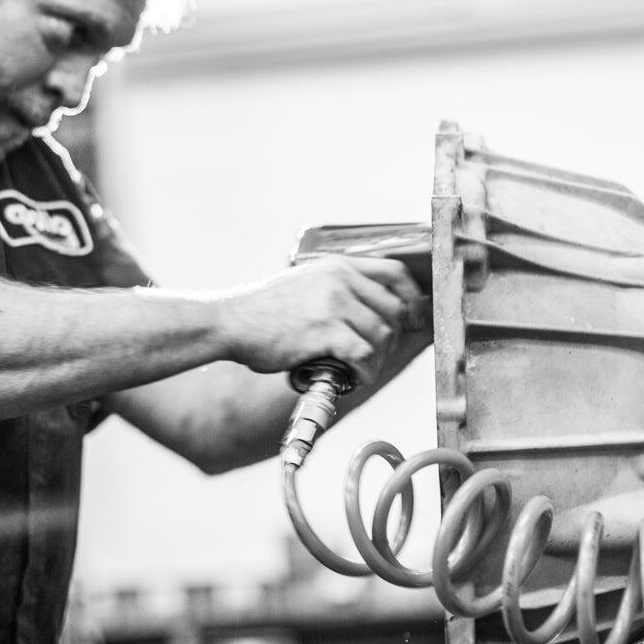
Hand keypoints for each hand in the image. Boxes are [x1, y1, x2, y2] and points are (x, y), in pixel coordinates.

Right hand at [217, 257, 429, 386]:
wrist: (230, 322)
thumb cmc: (263, 311)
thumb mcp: (305, 284)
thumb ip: (336, 289)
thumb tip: (369, 311)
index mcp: (337, 266)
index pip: (394, 273)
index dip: (412, 297)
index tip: (413, 318)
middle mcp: (340, 280)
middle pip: (394, 308)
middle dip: (394, 336)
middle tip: (377, 354)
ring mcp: (333, 304)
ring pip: (382, 334)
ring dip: (378, 358)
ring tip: (361, 369)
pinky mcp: (324, 331)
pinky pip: (363, 354)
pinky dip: (365, 371)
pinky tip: (353, 377)